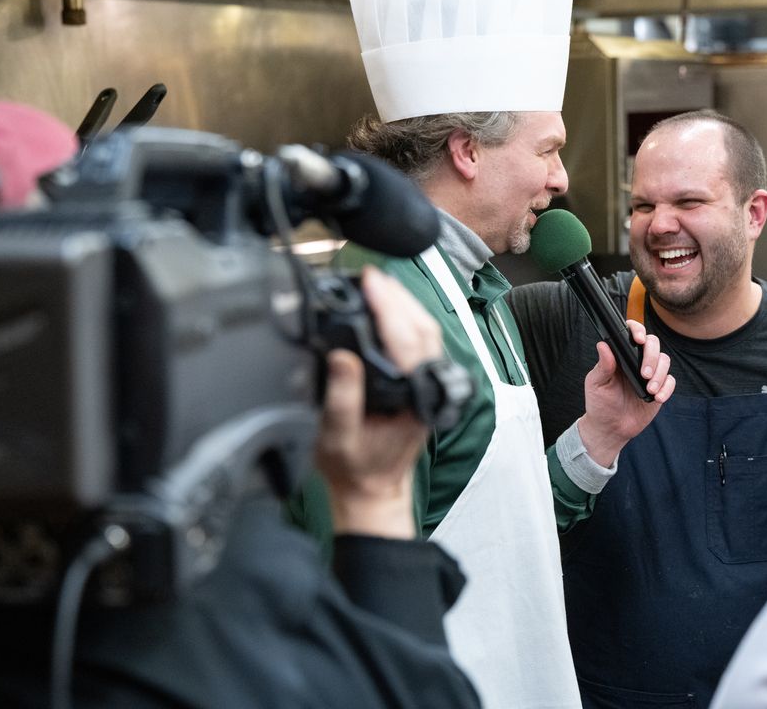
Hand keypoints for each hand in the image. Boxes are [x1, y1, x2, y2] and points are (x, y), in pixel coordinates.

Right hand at [314, 266, 442, 537]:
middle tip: (370, 274)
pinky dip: (406, 318)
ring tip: (378, 283)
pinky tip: (389, 306)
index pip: (406, 340)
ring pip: (427, 331)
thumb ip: (341, 398)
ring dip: (404, 303)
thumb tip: (342, 356)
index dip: (388, 306)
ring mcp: (429, 382)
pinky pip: (421, 340)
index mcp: (413, 398)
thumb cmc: (355, 468)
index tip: (371, 281)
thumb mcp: (337, 437)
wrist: (373, 491)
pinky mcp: (423, 380)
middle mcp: (427, 386)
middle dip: (398, 296)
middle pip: (423, 328)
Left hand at [576, 319, 674, 466]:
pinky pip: (670, 381)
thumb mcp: (597, 384)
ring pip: (664, 361)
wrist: (610, 428)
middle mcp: (637, 360)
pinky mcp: (659, 388)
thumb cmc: (600, 403)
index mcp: (620, 355)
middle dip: (651, 357)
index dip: (638, 331)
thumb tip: (603, 345)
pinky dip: (667, 388)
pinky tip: (657, 397)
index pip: (631, 334)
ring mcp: (650, 374)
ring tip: (649, 390)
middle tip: (643, 374)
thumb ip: (603, 365)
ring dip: (660, 374)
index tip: (638, 340)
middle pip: (653, 344)